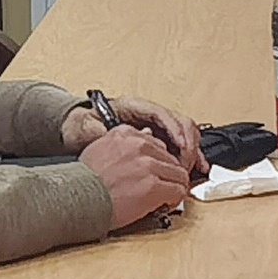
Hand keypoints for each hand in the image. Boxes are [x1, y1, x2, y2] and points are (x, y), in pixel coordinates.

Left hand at [63, 96, 203, 172]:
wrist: (80, 131)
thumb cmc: (83, 127)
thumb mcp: (86, 128)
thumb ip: (97, 132)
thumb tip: (108, 134)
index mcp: (135, 107)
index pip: (162, 114)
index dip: (175, 130)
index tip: (181, 146)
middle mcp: (150, 115)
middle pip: (181, 123)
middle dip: (188, 145)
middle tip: (184, 166)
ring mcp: (157, 127)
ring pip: (186, 134)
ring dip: (192, 151)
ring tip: (191, 171)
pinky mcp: (160, 140)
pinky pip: (182, 145)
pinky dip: (191, 157)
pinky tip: (197, 169)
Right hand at [76, 121, 191, 229]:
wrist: (74, 200)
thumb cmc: (83, 180)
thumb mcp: (99, 149)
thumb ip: (124, 141)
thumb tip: (147, 133)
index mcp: (125, 134)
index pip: (157, 143)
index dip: (158, 161)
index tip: (154, 172)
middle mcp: (139, 146)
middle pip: (171, 158)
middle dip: (168, 174)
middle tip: (162, 187)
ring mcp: (147, 165)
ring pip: (179, 174)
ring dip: (174, 187)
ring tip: (164, 197)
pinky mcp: (153, 186)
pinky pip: (178, 191)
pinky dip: (174, 200)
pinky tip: (164, 204)